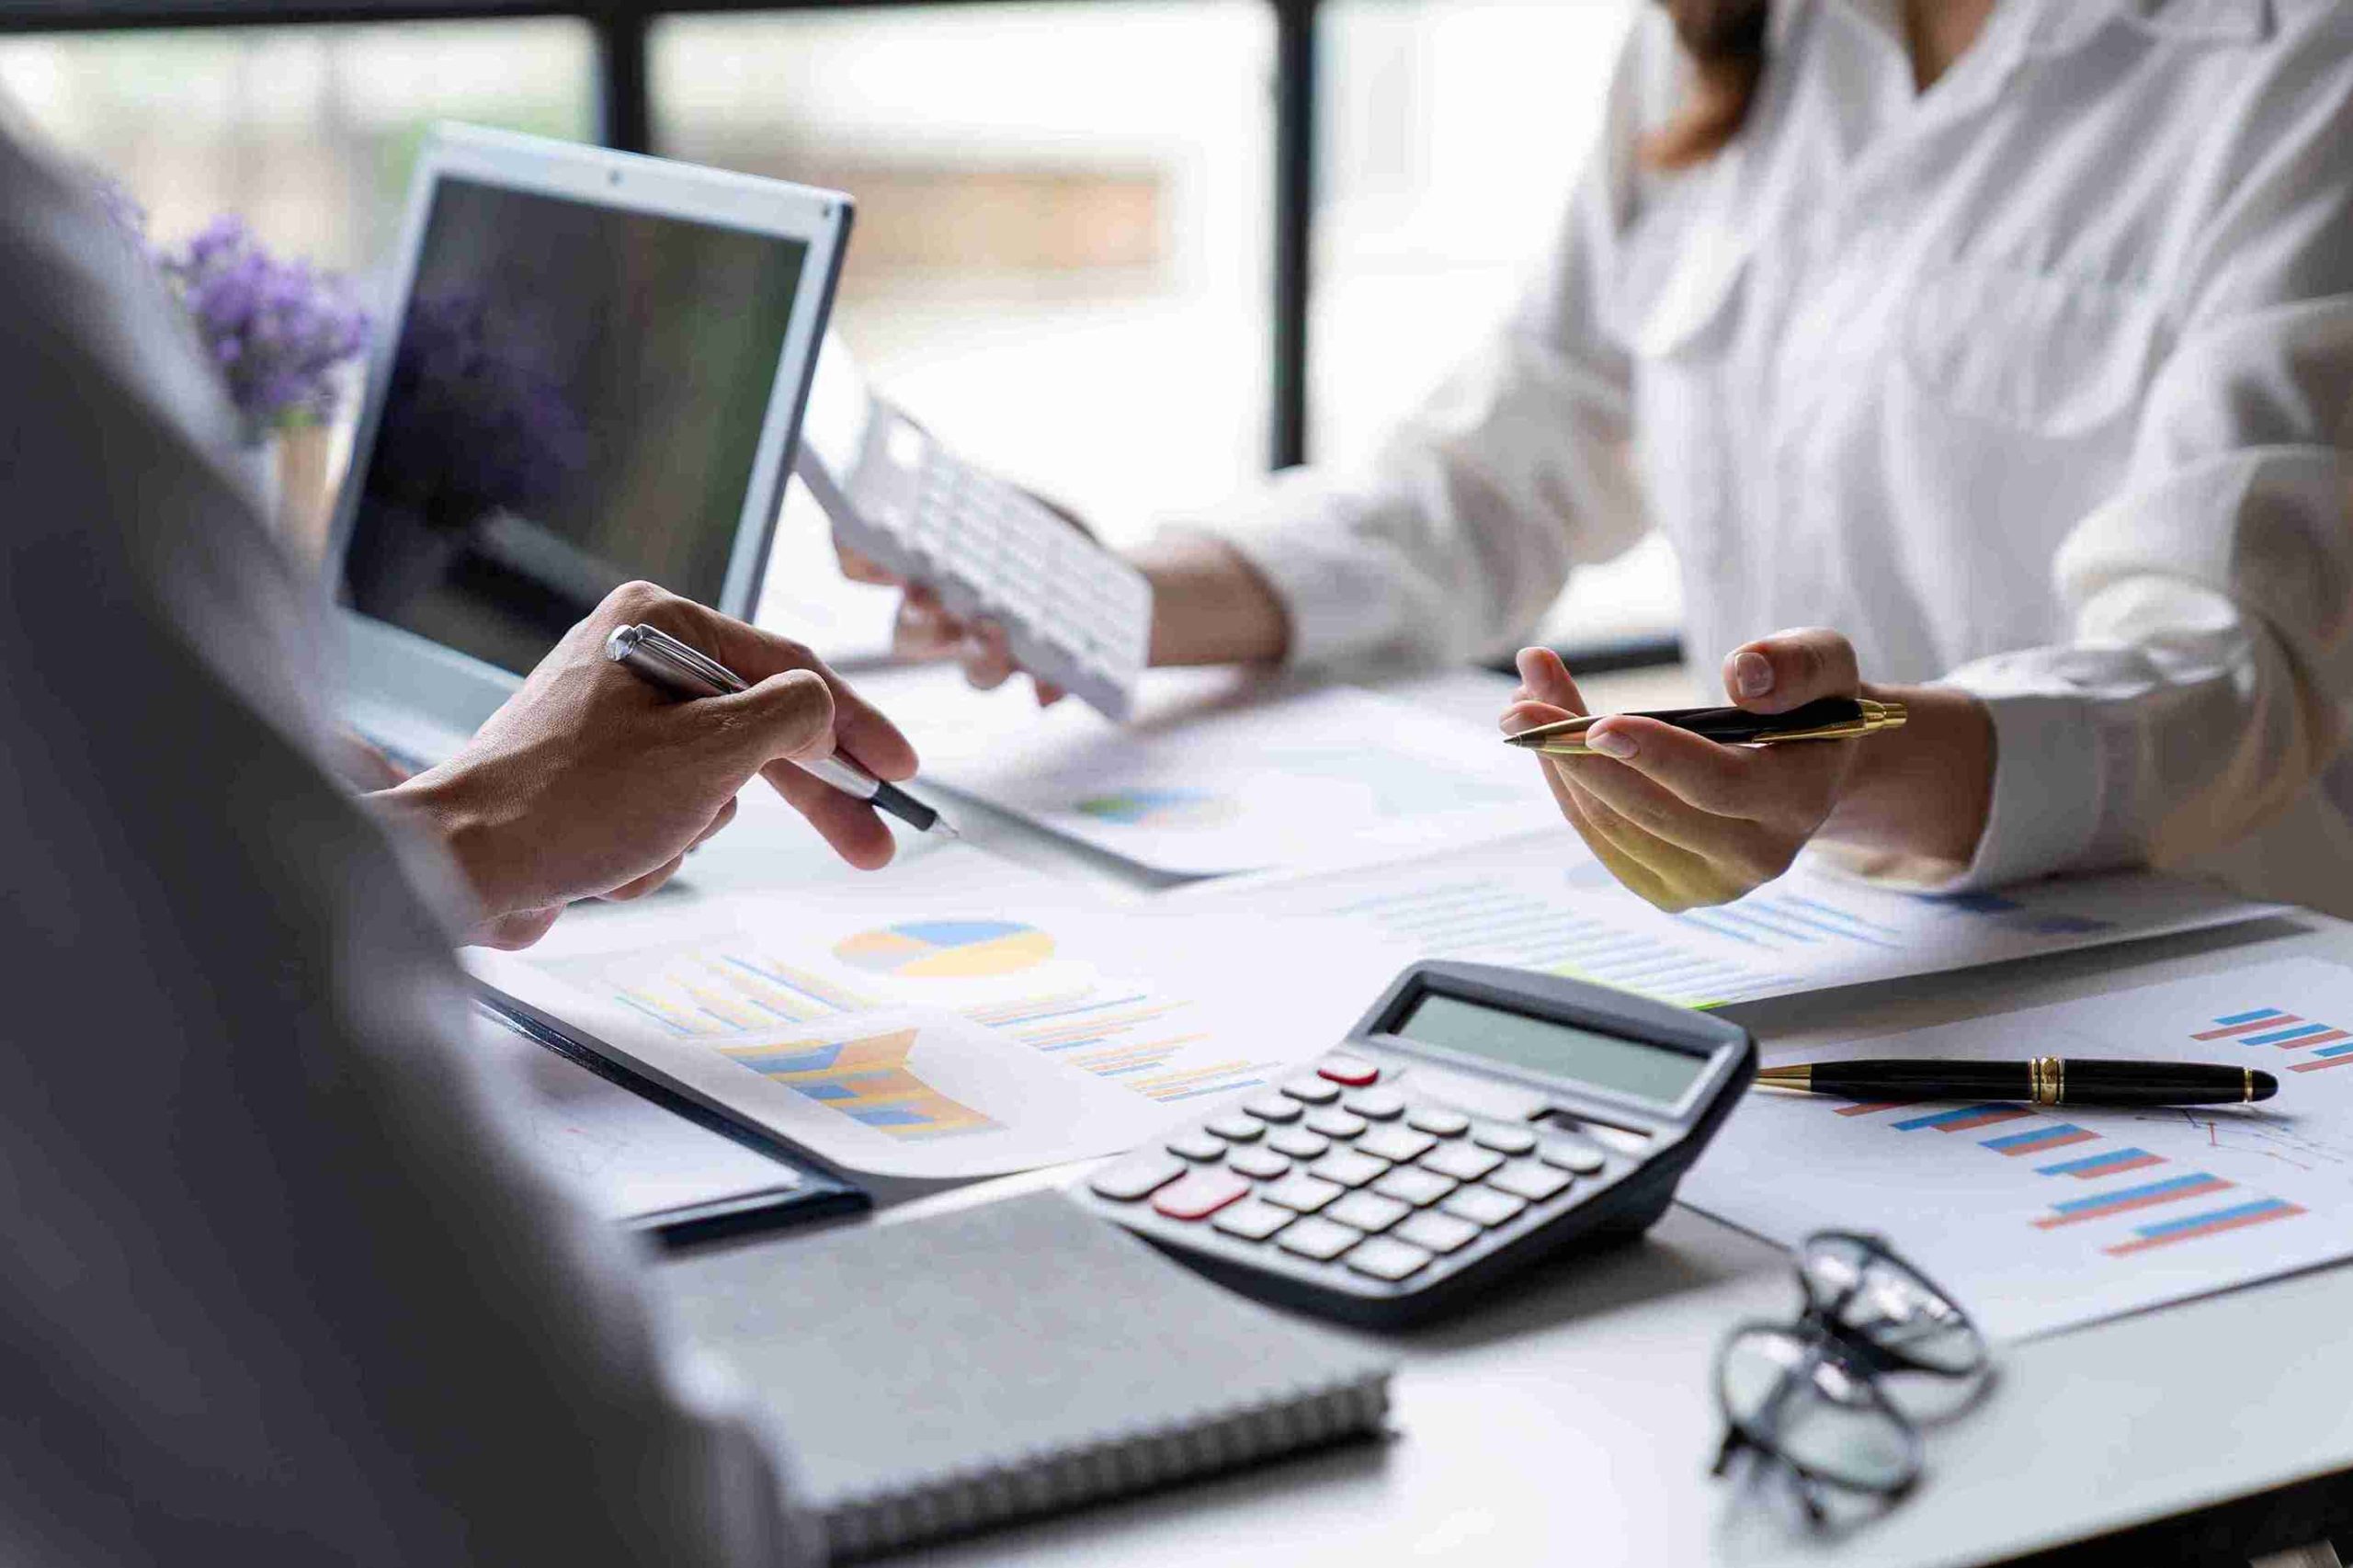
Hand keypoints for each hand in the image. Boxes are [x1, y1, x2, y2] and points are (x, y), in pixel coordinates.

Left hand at [378, 581, 917, 948]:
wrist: (456, 867)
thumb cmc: (569, 801)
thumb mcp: (709, 753)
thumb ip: (790, 718)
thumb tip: (821, 711)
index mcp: (659, 624)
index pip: (791, 667)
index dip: (858, 725)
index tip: (901, 774)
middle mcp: (634, 657)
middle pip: (758, 725)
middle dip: (808, 792)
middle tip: (870, 844)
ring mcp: (611, 718)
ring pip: (713, 779)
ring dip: (694, 828)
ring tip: (645, 846)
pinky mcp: (591, 775)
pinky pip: (666, 810)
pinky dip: (655, 847)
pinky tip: (614, 861)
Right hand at [835, 513, 1291, 691]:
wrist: (1114, 581)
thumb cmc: (1045, 535)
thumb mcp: (1008, 496)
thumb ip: (963, 479)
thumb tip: (908, 427)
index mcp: (926, 565)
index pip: (865, 565)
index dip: (853, 555)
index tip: (865, 543)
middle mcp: (947, 615)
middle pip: (906, 633)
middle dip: (916, 619)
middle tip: (929, 599)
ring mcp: (989, 649)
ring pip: (970, 670)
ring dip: (978, 657)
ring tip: (998, 633)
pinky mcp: (1038, 675)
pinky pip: (1042, 688)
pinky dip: (1044, 683)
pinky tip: (1050, 682)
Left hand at [1501, 630, 1876, 911]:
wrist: (1806, 770)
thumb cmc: (1808, 705)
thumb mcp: (1826, 665)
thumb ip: (1795, 664)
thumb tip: (1742, 675)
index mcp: (1797, 802)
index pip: (1718, 786)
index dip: (1656, 756)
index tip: (1597, 723)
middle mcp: (1754, 857)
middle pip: (1647, 809)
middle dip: (1575, 753)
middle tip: (1520, 701)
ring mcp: (1708, 885)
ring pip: (1611, 822)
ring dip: (1557, 762)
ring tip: (1523, 700)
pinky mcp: (1669, 891)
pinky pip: (1600, 836)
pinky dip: (1566, 785)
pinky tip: (1545, 739)